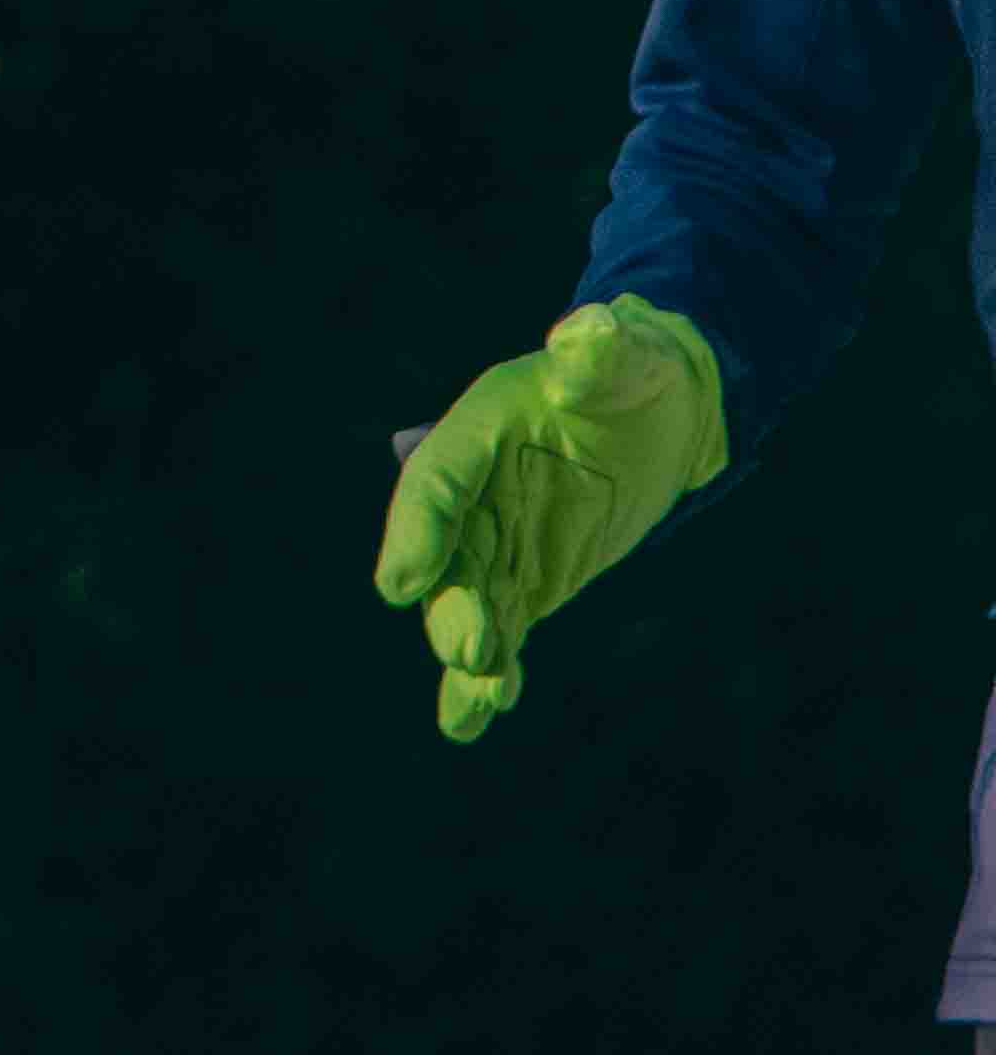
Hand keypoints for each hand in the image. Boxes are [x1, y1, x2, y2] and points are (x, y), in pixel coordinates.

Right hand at [370, 294, 729, 742]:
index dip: (418, 532)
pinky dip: (484, 675)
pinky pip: (504, 626)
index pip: (438, 482)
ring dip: (471, 648)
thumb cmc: (634, 370)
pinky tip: (469, 722)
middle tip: (468, 650)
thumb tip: (591, 332)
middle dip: (453, 605)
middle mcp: (476, 491)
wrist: (656, 410)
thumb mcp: (628, 356)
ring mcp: (500, 539)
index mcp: (480, 430)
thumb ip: (603, 351)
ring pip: (473, 600)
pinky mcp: (532, 577)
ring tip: (483, 696)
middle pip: (452, 555)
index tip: (399, 585)